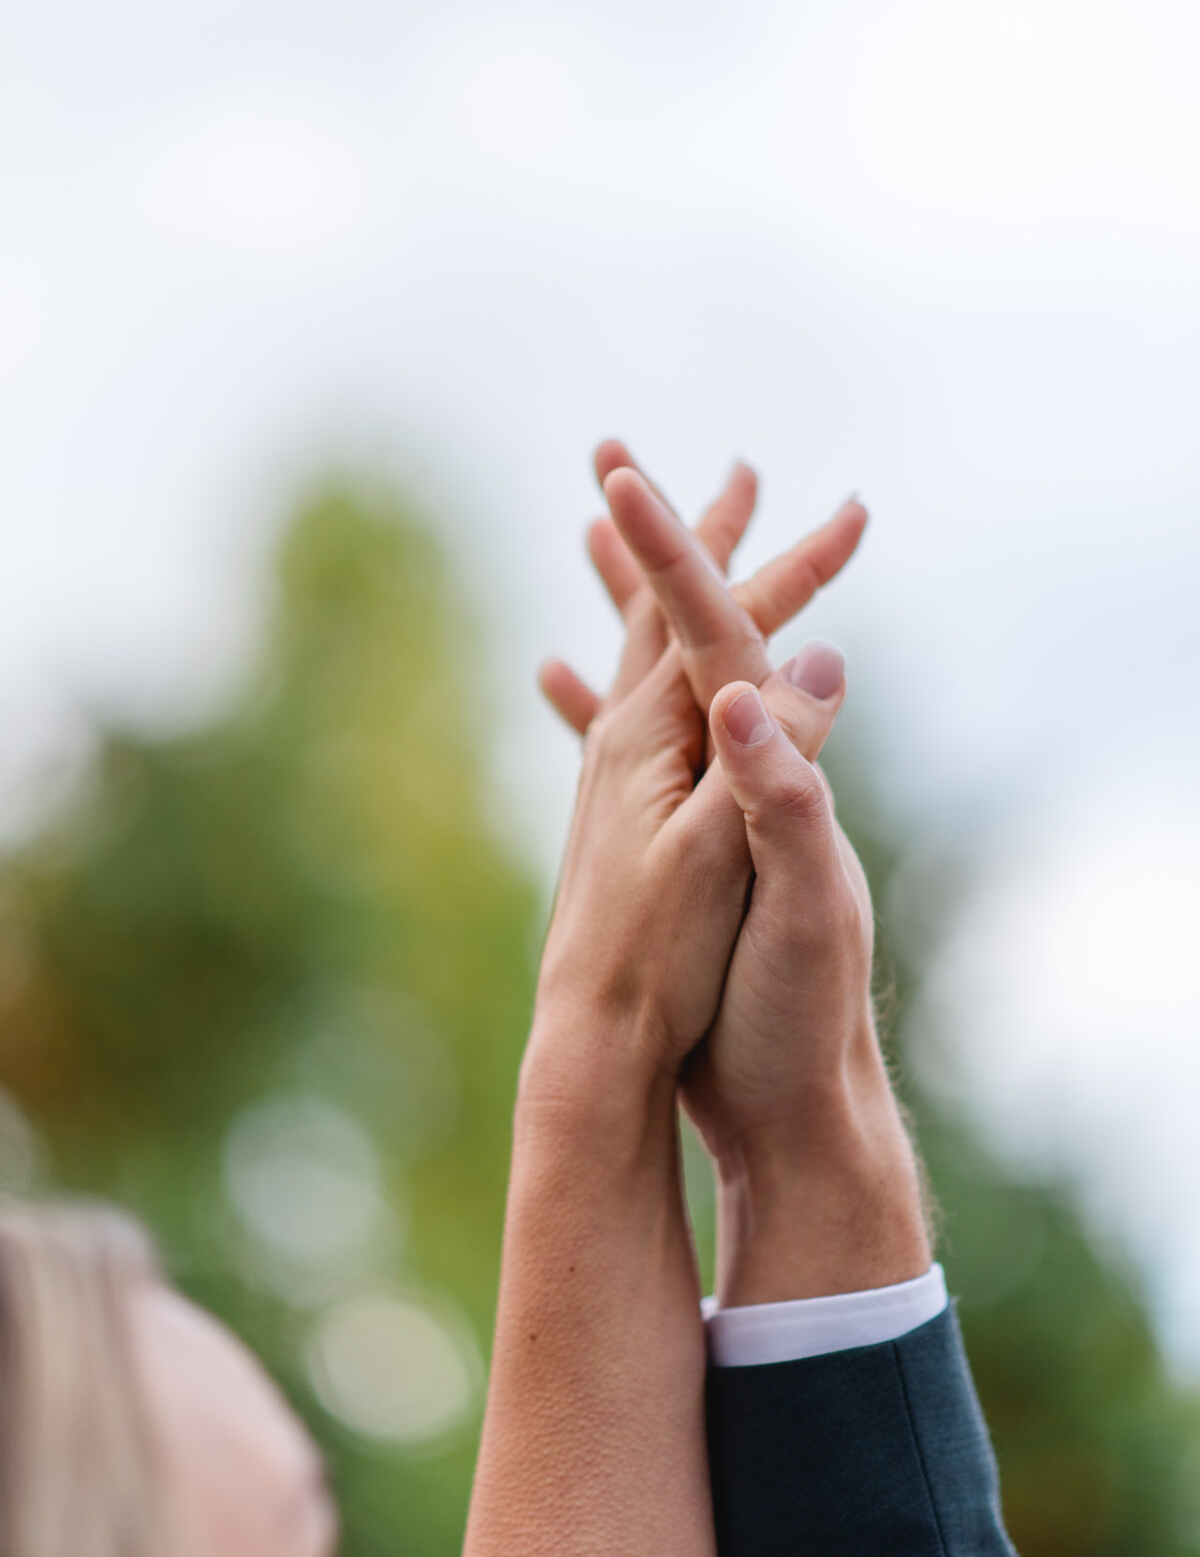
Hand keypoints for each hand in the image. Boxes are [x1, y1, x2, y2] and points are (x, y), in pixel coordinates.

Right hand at [544, 443, 928, 1299]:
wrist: (794, 1097)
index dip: (674, 546)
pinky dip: (599, 705)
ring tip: (597, 541)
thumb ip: (783, 794)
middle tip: (616, 460)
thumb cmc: (792, 1011)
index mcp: (756, 766)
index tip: (621, 468)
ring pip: (658, 676)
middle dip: (660, 545)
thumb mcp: (797, 903)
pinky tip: (564, 684)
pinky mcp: (683, 846)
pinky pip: (635, 747)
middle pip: (690, 628)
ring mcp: (705, 804)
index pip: (716, 628)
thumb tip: (773, 676)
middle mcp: (734, 769)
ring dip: (632, 605)